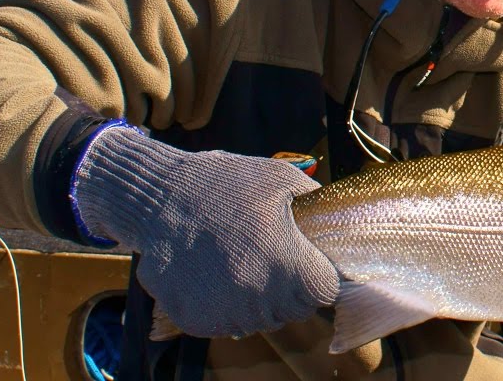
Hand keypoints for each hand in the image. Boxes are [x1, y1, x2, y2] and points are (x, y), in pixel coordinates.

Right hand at [72, 124, 339, 337]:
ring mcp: (225, 313)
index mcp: (288, 265)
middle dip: (289, 288)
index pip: (324, 292)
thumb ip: (316, 204)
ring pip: (259, 320)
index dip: (318, 276)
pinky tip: (215, 273)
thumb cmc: (225, 183)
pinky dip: (224, 305)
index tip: (306, 261)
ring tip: (240, 260)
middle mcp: (259, 297)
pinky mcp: (195, 321)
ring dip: (257, 299)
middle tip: (269, 256)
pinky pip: (224, 322)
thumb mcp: (281, 179)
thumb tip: (344, 219)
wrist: (158, 196)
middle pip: (293, 309)